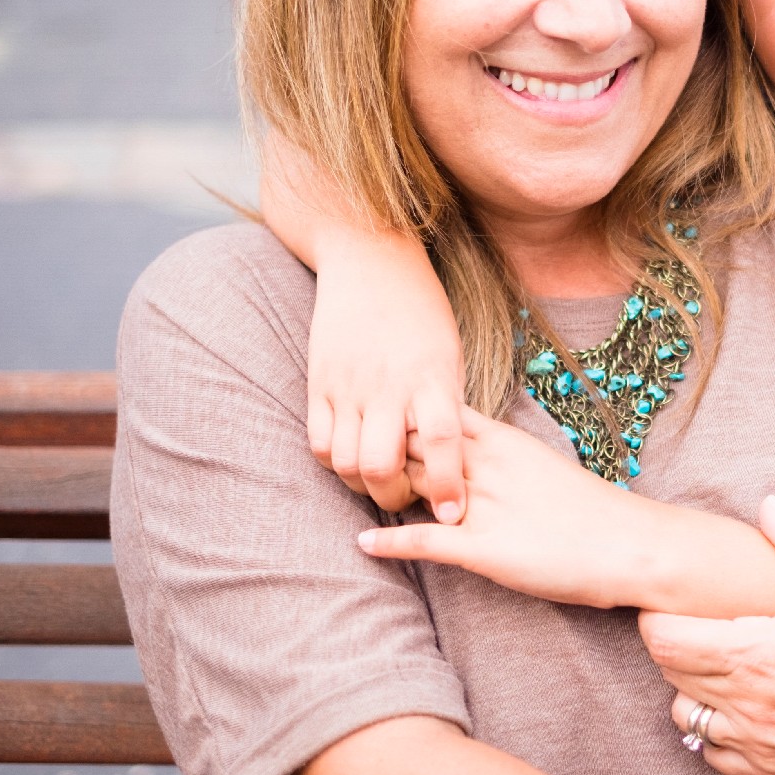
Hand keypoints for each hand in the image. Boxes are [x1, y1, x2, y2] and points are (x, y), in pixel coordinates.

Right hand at [304, 230, 466, 521]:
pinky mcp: (318, 384)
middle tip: (410, 499)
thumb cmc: (422, 310)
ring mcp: (348, 386)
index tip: (452, 514)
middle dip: (396, 499)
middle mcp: (387, 385)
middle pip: (382, 467)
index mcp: (431, 375)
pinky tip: (353, 458)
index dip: (445, 484)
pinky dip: (335, 463)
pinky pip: (319, 444)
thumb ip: (448, 404)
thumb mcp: (451, 354)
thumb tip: (456, 459)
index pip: (440, 441)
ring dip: (363, 486)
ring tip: (382, 483)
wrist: (370, 260)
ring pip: (346, 464)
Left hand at [358, 408, 668, 610]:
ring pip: (413, 484)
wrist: (630, 544)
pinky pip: (426, 541)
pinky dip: (391, 542)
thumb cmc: (592, 510)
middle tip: (344, 445)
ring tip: (345, 488)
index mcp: (504, 442)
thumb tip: (470, 454)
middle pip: (414, 442)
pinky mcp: (484, 550)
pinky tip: (364, 545)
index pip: (436, 413)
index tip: (375, 410)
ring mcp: (482, 507)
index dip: (403, 411)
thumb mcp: (541, 466)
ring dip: (378, 487)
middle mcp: (487, 467)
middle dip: (378, 441)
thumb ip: (503, 458)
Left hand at [640, 496, 774, 774]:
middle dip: (678, 645)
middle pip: (670, 675)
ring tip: (729, 666)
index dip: (659, 618)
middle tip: (707, 624)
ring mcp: (760, 748)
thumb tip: (768, 506)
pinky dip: (717, 732)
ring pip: (685, 717)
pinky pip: (715, 756)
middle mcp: (748, 708)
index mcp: (758, 656)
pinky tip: (748, 708)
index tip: (676, 604)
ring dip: (694, 689)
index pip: (665, 641)